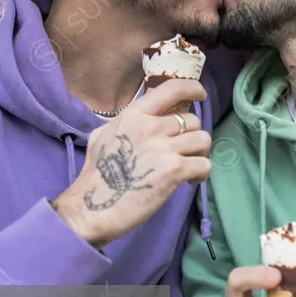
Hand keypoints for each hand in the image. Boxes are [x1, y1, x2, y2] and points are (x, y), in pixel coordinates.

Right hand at [52, 79, 211, 247]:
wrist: (91, 208)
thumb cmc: (95, 175)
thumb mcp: (103, 135)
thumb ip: (127, 124)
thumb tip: (144, 118)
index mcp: (134, 115)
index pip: (172, 89)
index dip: (192, 89)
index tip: (200, 95)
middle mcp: (150, 127)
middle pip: (193, 121)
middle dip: (192, 136)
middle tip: (183, 152)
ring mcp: (163, 148)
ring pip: (203, 140)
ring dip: (199, 154)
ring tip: (188, 166)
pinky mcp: (174, 170)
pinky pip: (204, 164)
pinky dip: (201, 173)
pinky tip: (189, 181)